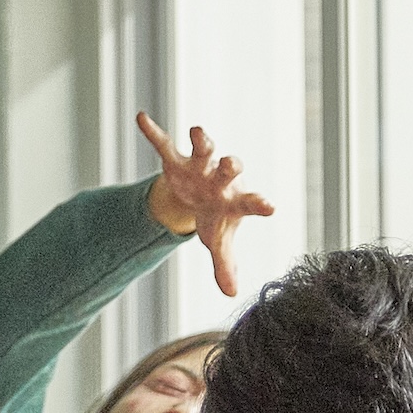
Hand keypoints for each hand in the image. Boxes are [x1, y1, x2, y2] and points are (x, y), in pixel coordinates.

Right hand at [139, 113, 276, 299]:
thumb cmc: (214, 217)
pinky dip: (152, 131)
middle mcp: (221, 178)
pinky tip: (141, 118)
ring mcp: (199, 166)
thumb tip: (231, 293)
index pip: (251, 202)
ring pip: (204, 149)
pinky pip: (163, 143)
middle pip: (229, 169)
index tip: (270, 206)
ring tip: (198, 132)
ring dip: (202, 141)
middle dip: (230, 166)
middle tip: (232, 164)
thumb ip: (224, 264)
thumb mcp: (218, 241)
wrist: (197, 195)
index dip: (260, 204)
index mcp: (235, 200)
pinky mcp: (175, 158)